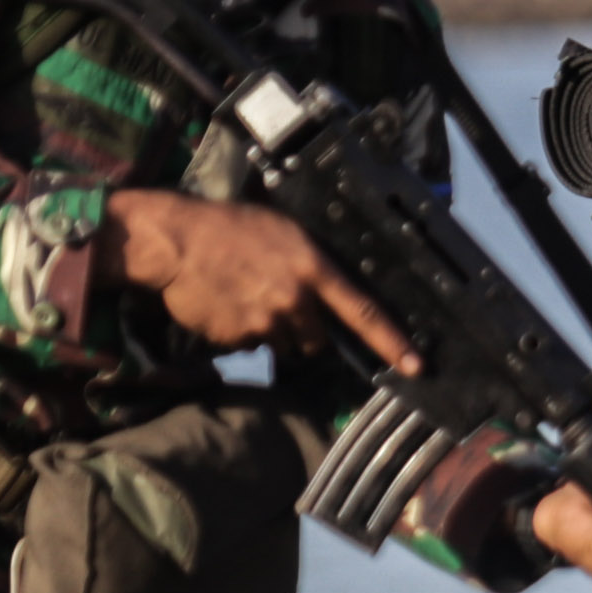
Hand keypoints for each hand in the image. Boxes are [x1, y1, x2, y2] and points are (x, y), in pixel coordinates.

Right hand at [99, 188, 416, 370]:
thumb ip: (310, 262)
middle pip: (317, 340)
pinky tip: (224, 304)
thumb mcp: (282, 230)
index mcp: (312, 268)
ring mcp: (265, 323)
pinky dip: (240, 333)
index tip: (417, 366)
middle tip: (276, 301)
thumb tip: (327, 290)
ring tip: (244, 295)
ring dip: (270, 331)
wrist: (175, 240)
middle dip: (303, 331)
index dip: (393, 343)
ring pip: (281, 345)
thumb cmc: (228, 226)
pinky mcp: (238, 340)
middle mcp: (294, 299)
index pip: (364, 312)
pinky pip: (248, 346)